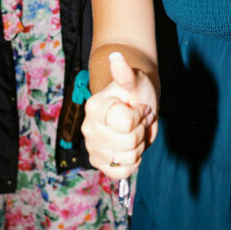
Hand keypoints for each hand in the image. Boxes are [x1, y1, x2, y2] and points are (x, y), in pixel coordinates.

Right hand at [82, 51, 158, 179]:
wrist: (133, 104)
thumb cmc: (135, 91)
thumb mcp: (135, 80)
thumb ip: (125, 73)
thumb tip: (116, 56)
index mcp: (95, 107)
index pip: (128, 123)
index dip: (141, 116)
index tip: (139, 107)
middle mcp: (89, 128)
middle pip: (130, 142)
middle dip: (142, 130)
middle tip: (139, 119)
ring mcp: (92, 147)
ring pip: (129, 158)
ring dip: (139, 145)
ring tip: (135, 131)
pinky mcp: (98, 162)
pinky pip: (122, 173)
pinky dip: (133, 162)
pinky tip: (131, 147)